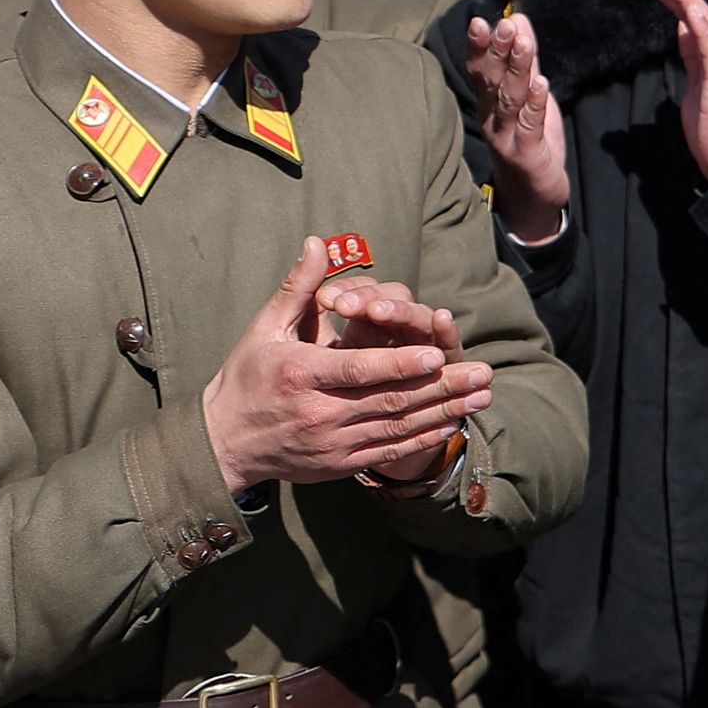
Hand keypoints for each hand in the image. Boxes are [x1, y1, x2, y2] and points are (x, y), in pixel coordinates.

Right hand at [205, 243, 494, 490]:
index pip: (358, 369)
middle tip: (483, 373)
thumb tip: (318, 242)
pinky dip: (422, 439)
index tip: (436, 355)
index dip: (399, 363)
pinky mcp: (339, 465)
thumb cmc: (247, 377)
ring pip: (396, 428)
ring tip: (482, 397)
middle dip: (441, 387)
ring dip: (444, 412)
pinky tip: (452, 423)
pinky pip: (388, 452)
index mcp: (301, 374)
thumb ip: (298, 287)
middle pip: (389, 400)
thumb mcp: (265, 328)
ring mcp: (331, 443)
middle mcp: (318, 412)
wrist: (224, 443)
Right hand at [460, 11, 570, 241]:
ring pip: (510, 99)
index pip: (478, 70)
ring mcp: (506, 137)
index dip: (478, 47)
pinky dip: (534, 104)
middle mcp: (491, 118)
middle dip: (498, 52)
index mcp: (489, 103)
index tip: (479, 20)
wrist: (533, 196)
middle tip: (505, 26)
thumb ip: (525, 60)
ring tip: (524, 45)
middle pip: (491, 81)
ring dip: (517, 71)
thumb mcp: (528, 96)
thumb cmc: (529, 142)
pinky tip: (542, 83)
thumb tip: (519, 19)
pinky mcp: (526, 154)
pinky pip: (529, 126)